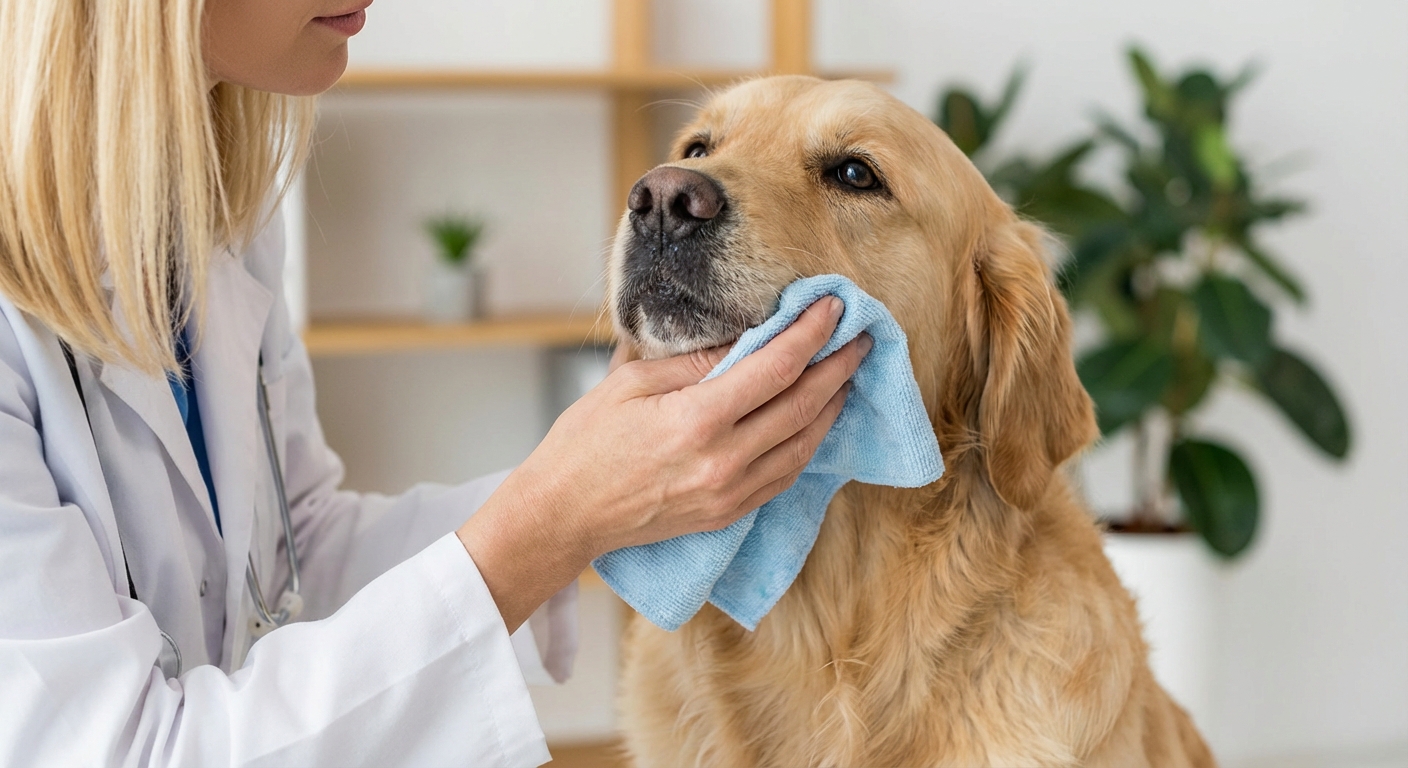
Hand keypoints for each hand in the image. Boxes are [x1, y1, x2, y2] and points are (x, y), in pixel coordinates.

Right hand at [458, 297, 870, 629]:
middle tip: (860, 336)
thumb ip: (694, 362)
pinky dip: (809, 442)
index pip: (776, 367)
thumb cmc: (585, 442)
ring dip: (832, 405)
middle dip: (838, 365)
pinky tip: (816, 420)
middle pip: (803, 405)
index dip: (811, 333)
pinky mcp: (729, 513)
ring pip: (805, 444)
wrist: (563, 515)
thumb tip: (746, 339)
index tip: (833, 306)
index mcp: (697, 421)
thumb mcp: (630, 383)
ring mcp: (730, 493)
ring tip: (846, 373)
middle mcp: (723, 461)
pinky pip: (786, 475)